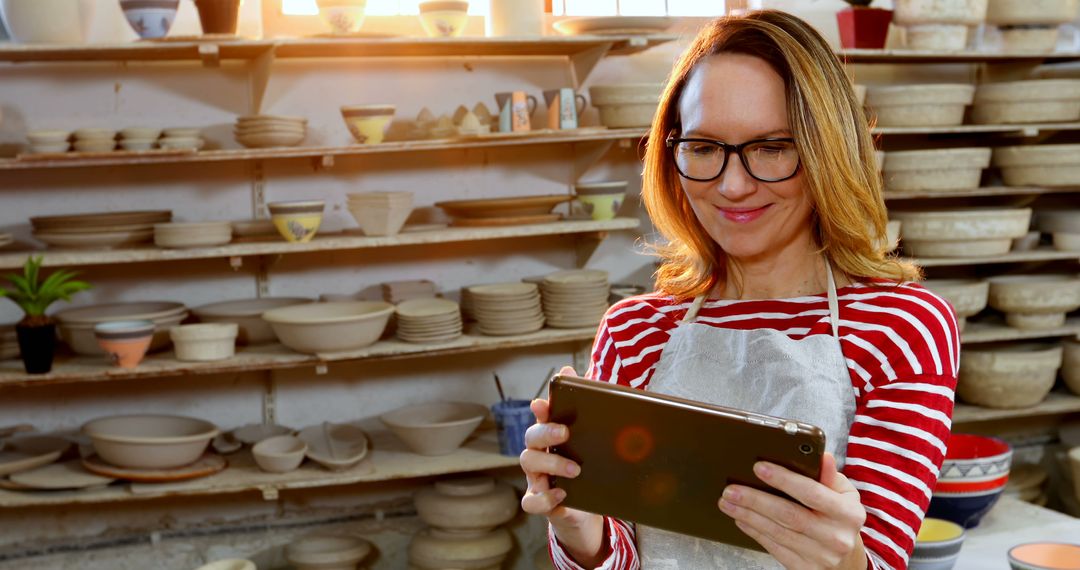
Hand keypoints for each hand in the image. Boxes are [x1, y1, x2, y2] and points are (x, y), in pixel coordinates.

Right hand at [519, 366, 605, 565]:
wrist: (587, 510)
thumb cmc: (587, 468)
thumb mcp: (592, 441)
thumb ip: (585, 408)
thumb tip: (570, 369)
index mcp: (552, 436)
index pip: (542, 416)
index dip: (540, 408)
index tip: (542, 403)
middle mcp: (540, 453)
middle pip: (531, 436)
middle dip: (545, 432)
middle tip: (565, 433)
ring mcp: (537, 477)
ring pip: (528, 463)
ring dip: (550, 464)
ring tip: (575, 470)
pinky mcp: (540, 502)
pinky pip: (530, 501)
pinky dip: (543, 498)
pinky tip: (561, 494)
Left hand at [718, 452, 867, 569]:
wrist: (846, 560)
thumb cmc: (839, 518)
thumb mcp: (843, 495)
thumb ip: (830, 476)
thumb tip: (822, 456)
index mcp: (848, 513)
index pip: (812, 493)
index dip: (784, 480)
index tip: (759, 467)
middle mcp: (836, 537)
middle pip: (789, 515)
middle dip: (756, 500)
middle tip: (731, 489)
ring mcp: (821, 557)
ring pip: (778, 533)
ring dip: (748, 516)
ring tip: (728, 502)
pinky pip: (775, 548)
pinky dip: (755, 532)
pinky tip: (741, 519)